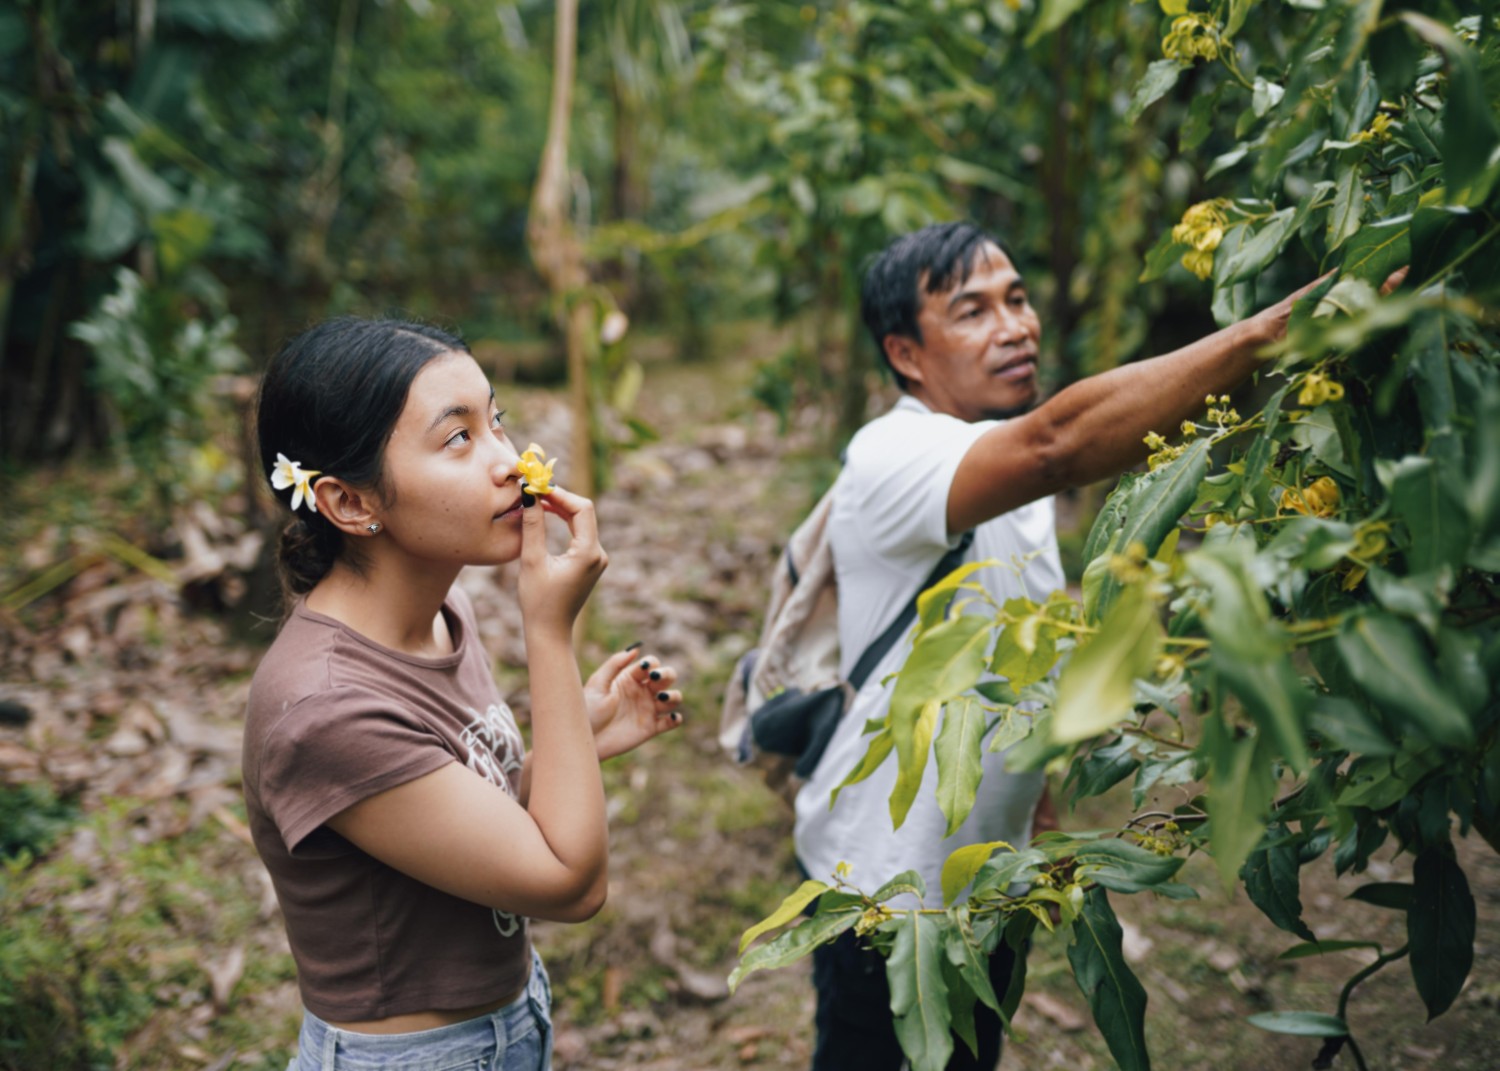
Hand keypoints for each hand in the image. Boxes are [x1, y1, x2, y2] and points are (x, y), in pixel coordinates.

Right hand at [518, 486, 607, 637]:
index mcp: (588, 553)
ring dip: (561, 508)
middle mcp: (599, 554)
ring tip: (537, 498)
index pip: (581, 508)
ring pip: (582, 521)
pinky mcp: (591, 563)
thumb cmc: (538, 601)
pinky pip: (580, 533)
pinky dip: (565, 521)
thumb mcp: (531, 561)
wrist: (550, 631)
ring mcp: (597, 559)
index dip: (560, 493)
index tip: (538, 486)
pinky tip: (546, 513)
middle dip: (560, 498)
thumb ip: (533, 526)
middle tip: (535, 488)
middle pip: (584, 512)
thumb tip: (530, 495)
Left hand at [584, 646, 683, 760]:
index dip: (652, 664)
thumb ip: (615, 664)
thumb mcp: (597, 684)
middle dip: (667, 674)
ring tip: (660, 698)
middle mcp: (642, 692)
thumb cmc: (587, 710)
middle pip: (667, 677)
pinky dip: (676, 719)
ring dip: (673, 696)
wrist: (584, 739)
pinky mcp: (650, 728)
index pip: (651, 664)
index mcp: (630, 678)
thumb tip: (635, 650)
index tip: (645, 670)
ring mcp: (647, 710)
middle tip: (655, 679)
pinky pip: (670, 722)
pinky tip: (672, 717)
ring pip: (673, 698)